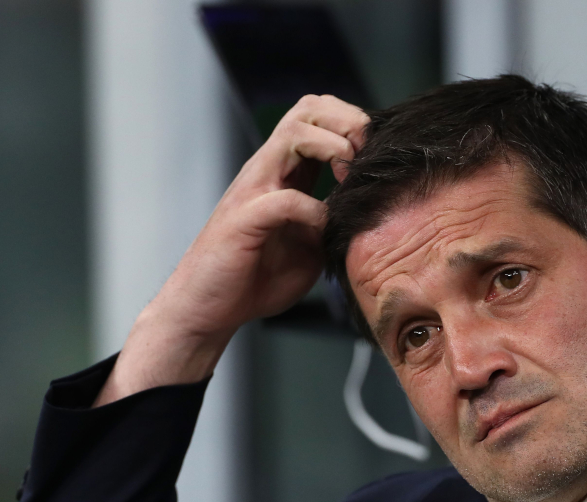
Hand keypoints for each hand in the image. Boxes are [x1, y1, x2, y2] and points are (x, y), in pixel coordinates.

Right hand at [95, 95, 368, 405]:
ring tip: (347, 177)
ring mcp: (254, 190)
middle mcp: (269, 170)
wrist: (210, 308)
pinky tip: (323, 229)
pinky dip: (314, 210)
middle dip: (349, 122)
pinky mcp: (244, 219)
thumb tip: (370, 214)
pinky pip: (286, 199)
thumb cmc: (256, 278)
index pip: (321, 116)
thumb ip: (334, 223)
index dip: (355, 125)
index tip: (376, 158)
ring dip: (332, 147)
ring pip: (294, 133)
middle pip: (310, 108)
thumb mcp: (311, 246)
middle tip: (367, 157)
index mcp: (286, 172)